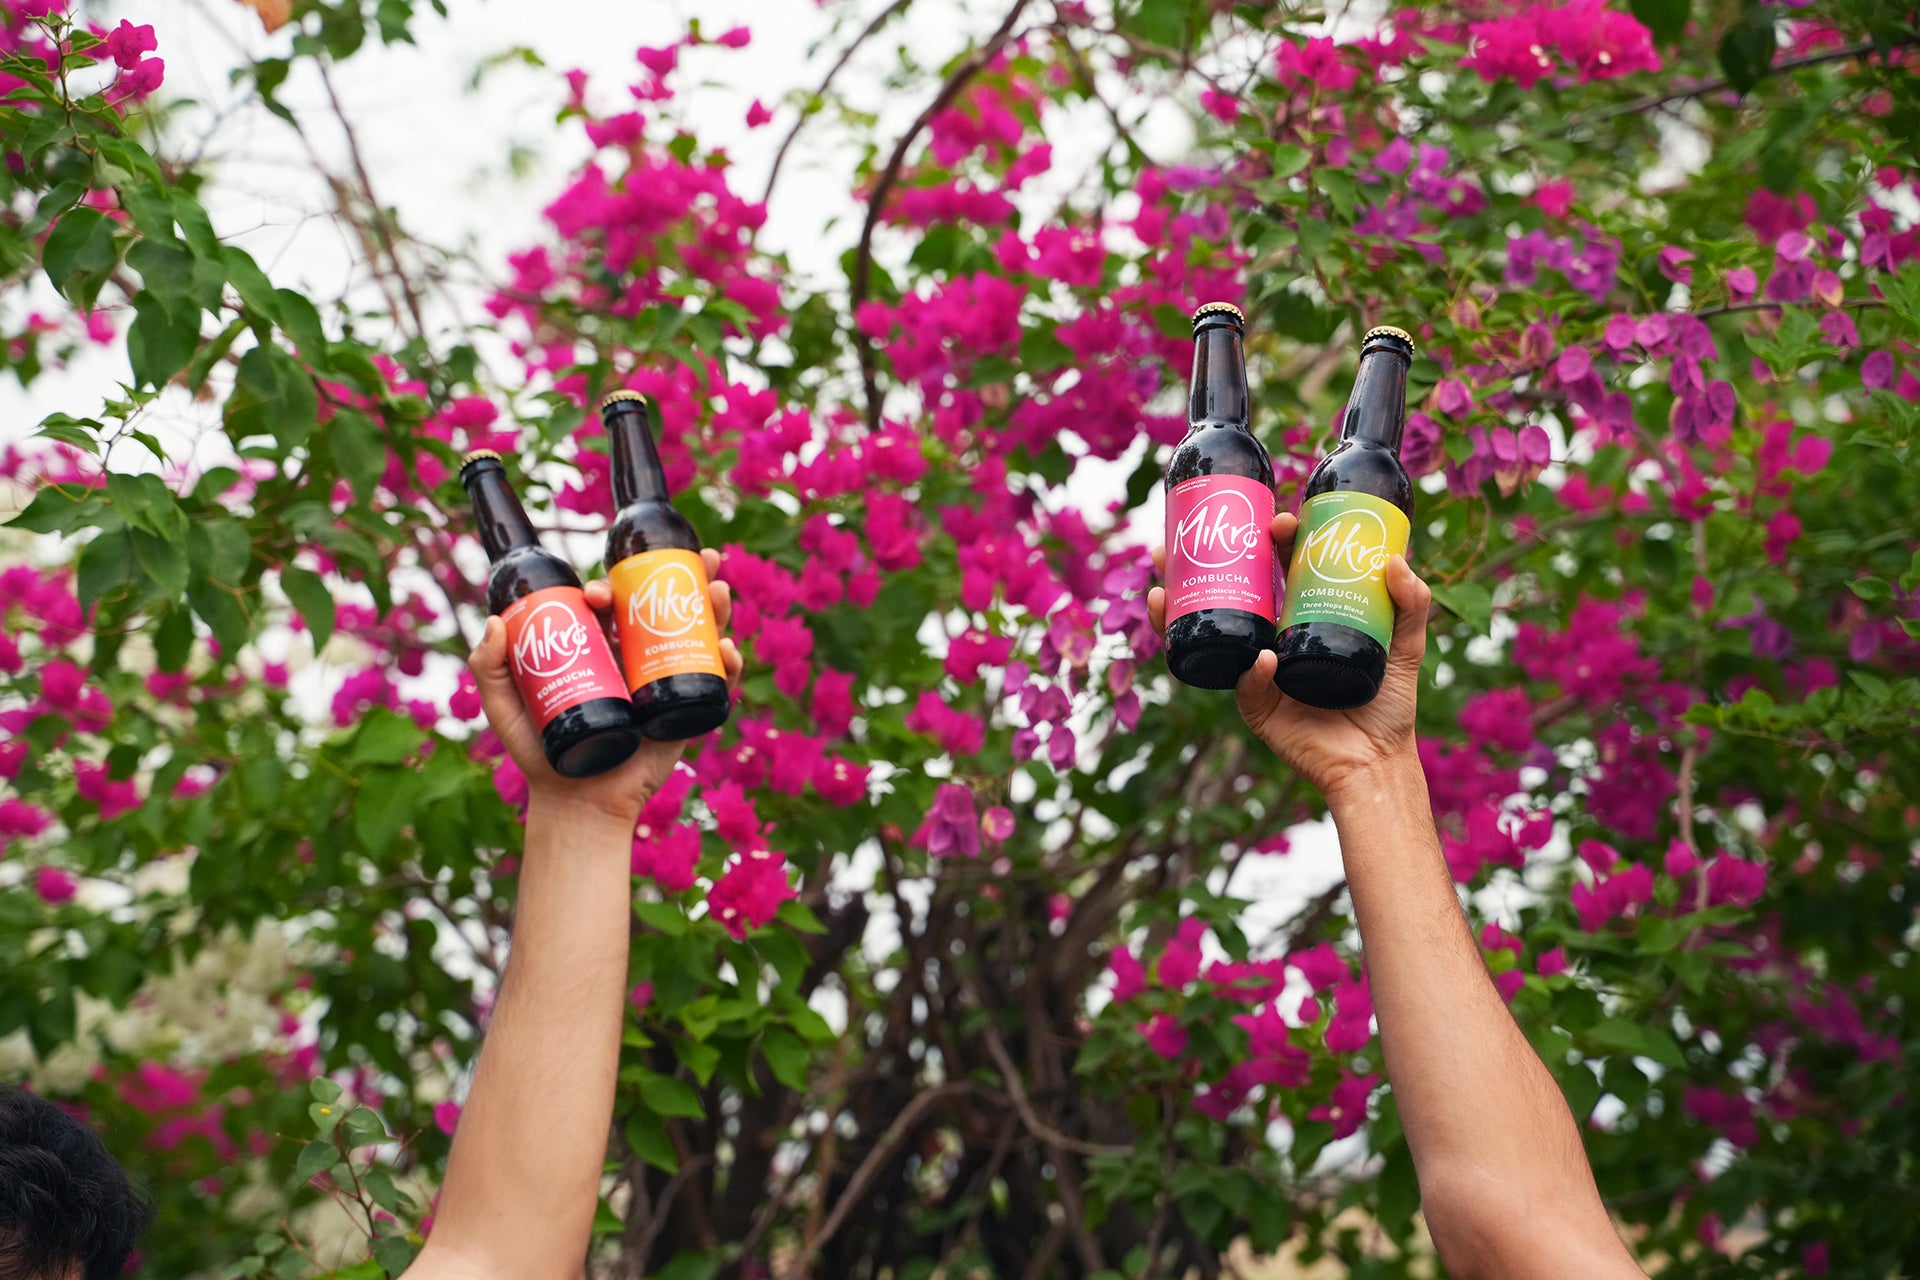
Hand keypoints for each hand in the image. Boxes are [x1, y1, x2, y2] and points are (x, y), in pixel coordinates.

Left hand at [469, 547, 742, 824]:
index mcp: (600, 648)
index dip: (612, 587)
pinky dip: (727, 664)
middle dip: (689, 577)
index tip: (599, 595)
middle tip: (701, 561)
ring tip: (720, 591)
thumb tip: (494, 621)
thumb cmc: (537, 754)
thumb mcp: (505, 708)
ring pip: (697, 636)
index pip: (613, 605)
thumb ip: (490, 668)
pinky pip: (713, 684)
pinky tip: (727, 650)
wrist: (574, 802)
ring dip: (717, 610)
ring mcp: (663, 682)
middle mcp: (636, 659)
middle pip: (667, 607)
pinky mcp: (683, 712)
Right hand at [1148, 511, 1431, 799]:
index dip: (1270, 543)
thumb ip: (1412, 604)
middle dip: (1199, 563)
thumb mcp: (1405, 647)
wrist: (1378, 762)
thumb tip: (1396, 561)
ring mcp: (1259, 673)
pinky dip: (1253, 672)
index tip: (1276, 521)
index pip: (1279, 572)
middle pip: (1231, 593)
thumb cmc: (1391, 705)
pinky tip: (1261, 659)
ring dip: (1180, 610)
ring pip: (1214, 635)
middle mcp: (1272, 640)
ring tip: (1162, 590)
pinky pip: (1246, 686)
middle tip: (1186, 540)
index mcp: (1301, 619)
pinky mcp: (1257, 708)